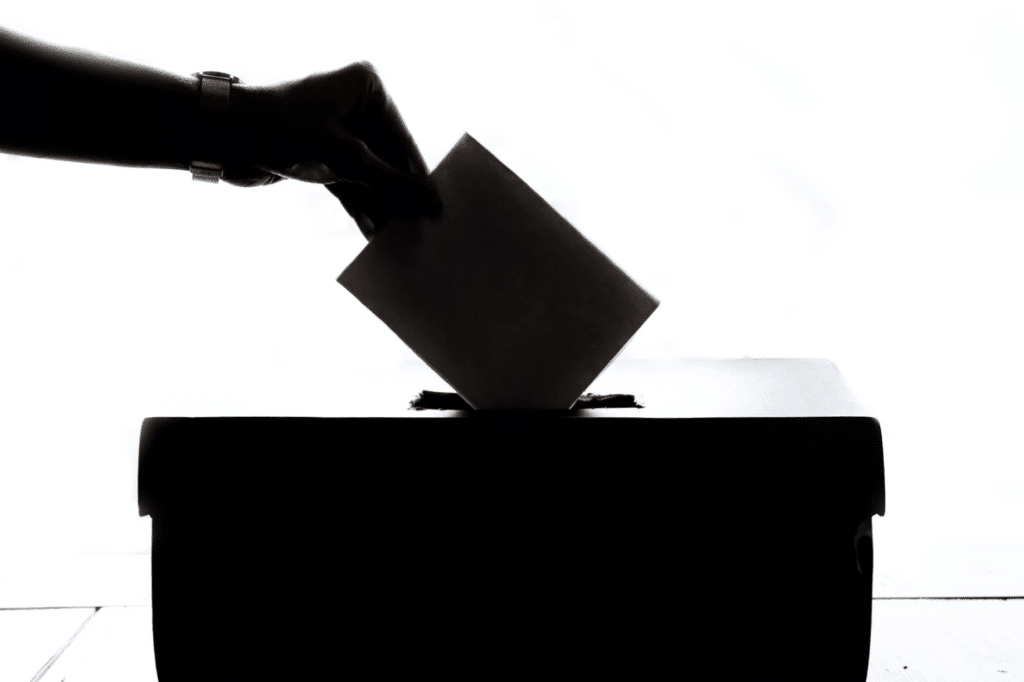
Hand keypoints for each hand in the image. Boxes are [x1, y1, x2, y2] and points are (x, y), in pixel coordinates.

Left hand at [226, 62, 440, 239]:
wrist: (222, 136)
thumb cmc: (284, 131)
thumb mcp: (346, 160)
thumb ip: (392, 184)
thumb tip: (432, 203)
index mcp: (366, 87)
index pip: (402, 138)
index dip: (417, 176)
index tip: (435, 208)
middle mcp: (354, 104)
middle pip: (388, 158)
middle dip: (397, 194)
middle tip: (419, 227)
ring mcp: (337, 131)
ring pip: (369, 174)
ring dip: (379, 204)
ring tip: (398, 235)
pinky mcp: (321, 155)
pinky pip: (350, 183)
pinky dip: (359, 204)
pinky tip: (372, 231)